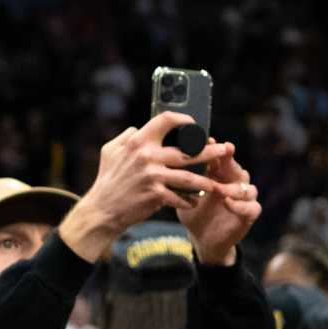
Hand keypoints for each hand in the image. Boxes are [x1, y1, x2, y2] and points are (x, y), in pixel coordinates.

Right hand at [57, 113, 247, 260]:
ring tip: (217, 182)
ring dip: (206, 180)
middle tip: (224, 150)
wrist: (102, 209)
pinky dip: (189, 200)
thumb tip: (139, 127)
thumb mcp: (110, 150)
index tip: (195, 124)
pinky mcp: (156, 195)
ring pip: (189, 177)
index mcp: (138, 141)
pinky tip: (195, 201)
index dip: (184, 119)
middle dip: (210, 151)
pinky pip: (180, 197)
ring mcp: (153, 176)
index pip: (166, 120)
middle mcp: (147, 156)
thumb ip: (127, 137)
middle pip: (187, 151)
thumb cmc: (107, 179)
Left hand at [181, 144, 260, 266]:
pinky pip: (252, 207)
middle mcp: (234, 183)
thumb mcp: (185, 193)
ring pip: (246, 188)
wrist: (202, 238)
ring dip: (233, 187)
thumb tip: (162, 157)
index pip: (221, 157)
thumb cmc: (194, 212)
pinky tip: (228, 203)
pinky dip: (241, 205)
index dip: (217, 148)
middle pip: (237, 168)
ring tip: (219, 189)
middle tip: (225, 150)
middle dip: (230, 160)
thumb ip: (180, 177)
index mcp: (220, 175)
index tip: (208, 138)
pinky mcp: (249, 214)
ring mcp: (244, 199)